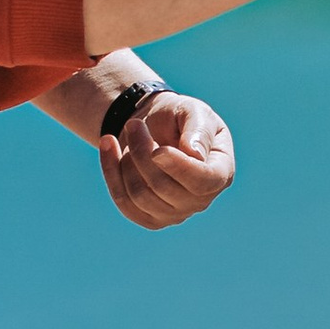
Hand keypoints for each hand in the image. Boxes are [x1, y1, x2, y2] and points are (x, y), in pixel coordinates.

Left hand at [99, 88, 235, 230]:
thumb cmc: (179, 117)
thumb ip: (198, 129)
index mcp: (221, 172)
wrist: (155, 126)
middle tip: (134, 124)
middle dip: (142, 152)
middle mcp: (202, 200)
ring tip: (130, 132)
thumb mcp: (194, 110)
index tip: (157, 149)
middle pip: (165, 188)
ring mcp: (176, 213)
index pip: (203, 181)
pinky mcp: (150, 218)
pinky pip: (124, 202)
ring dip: (127, 159)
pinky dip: (111, 171)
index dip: (179, 168)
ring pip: (141, 196)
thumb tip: (195, 154)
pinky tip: (109, 145)